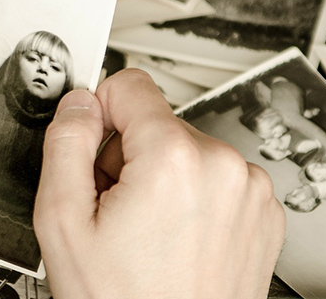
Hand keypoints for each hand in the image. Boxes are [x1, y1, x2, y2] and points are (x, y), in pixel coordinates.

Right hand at [34, 69, 284, 298]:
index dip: (99, 111)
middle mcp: (224, 167)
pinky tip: (174, 240)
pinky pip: (214, 180)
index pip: (130, 85)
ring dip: (160, 180)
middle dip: (128, 157)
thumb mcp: (63, 221)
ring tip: (146, 232)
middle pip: (156, 124)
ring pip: (185, 152)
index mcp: (175, 160)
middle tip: (115, 211)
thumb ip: (65, 145)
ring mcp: (250, 192)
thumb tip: (77, 105)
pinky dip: (191, 200)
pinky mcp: (263, 214)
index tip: (91, 141)